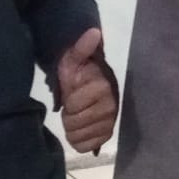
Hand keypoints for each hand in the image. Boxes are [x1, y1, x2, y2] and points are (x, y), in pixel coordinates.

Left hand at [55, 28, 117, 153]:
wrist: (87, 84)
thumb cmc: (78, 72)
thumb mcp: (74, 59)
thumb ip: (82, 47)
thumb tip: (94, 32)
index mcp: (103, 88)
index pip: (72, 106)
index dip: (67, 102)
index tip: (72, 93)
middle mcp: (111, 107)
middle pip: (74, 124)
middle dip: (68, 116)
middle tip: (73, 106)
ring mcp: (111, 123)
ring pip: (78, 136)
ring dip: (72, 128)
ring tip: (77, 114)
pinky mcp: (108, 135)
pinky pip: (86, 146)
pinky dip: (78, 140)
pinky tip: (80, 128)